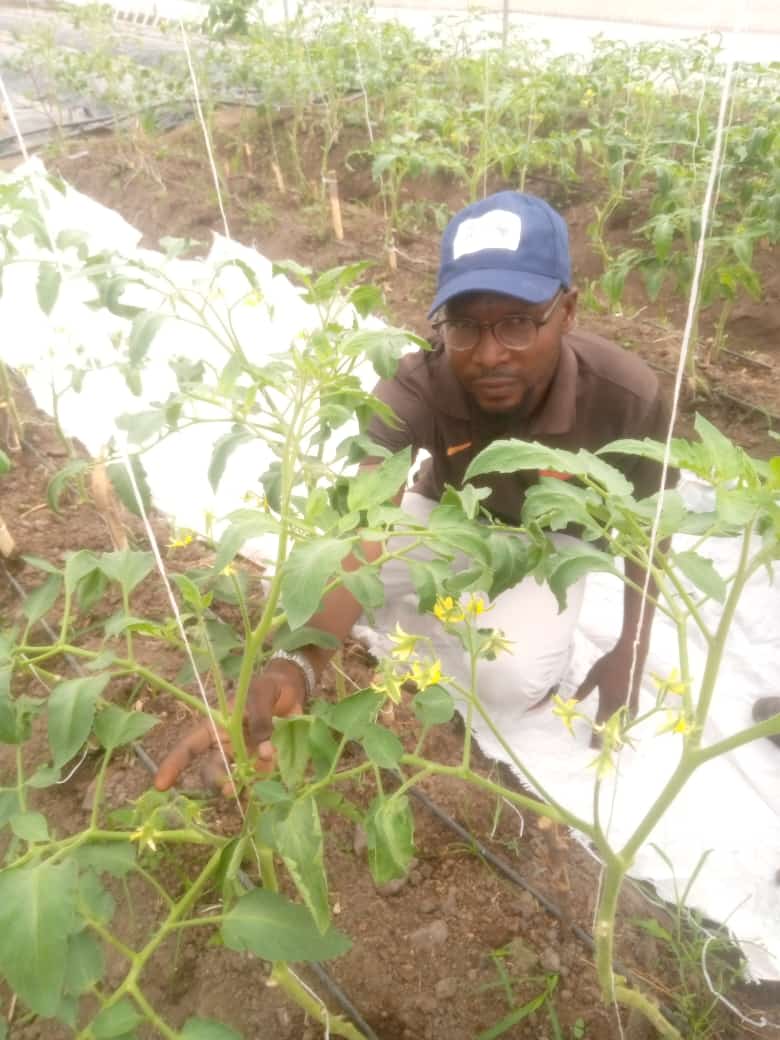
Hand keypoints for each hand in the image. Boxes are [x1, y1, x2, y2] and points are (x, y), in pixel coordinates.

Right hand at [154, 661, 306, 792]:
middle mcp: (225, 742)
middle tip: (228, 788)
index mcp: (215, 724)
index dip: (174, 764)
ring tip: (242, 789)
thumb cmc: (268, 687)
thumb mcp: (261, 695)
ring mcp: (243, 753)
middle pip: (211, 768)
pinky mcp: (262, 759)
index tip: (160, 785)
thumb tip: (264, 752)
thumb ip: (260, 719)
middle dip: (217, 780)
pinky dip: (261, 778)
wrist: (291, 689)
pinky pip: (257, 775)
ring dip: (238, 784)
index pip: (189, 746)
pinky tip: (267, 773)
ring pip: (233, 776)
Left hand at [574, 644, 642, 744]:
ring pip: (622, 728)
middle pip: (612, 731)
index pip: (600, 726)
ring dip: (615, 736)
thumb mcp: (593, 676)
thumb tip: (571, 702)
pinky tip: (620, 731)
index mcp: (607, 702)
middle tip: (597, 750)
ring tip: (609, 745)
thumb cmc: (609, 664)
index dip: (595, 737)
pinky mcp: (634, 703)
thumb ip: (583, 691)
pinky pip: (629, 720)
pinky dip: (623, 728)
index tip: (590, 748)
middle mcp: (619, 707)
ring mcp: (629, 706)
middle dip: (605, 741)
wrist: (631, 656)